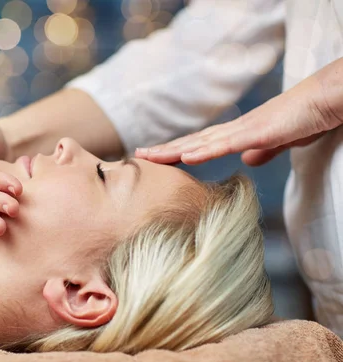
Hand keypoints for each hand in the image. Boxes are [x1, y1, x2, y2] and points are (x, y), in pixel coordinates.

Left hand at [135, 58, 342, 165]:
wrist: (324, 101)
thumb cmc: (303, 118)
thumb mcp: (279, 140)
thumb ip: (262, 149)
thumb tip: (248, 160)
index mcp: (236, 134)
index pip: (199, 144)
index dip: (176, 151)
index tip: (155, 158)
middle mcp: (233, 130)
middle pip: (191, 142)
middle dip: (164, 150)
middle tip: (137, 157)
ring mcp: (243, 130)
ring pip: (200, 142)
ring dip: (173, 150)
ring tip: (148, 157)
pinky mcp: (257, 132)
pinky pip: (226, 144)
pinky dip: (205, 151)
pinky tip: (185, 157)